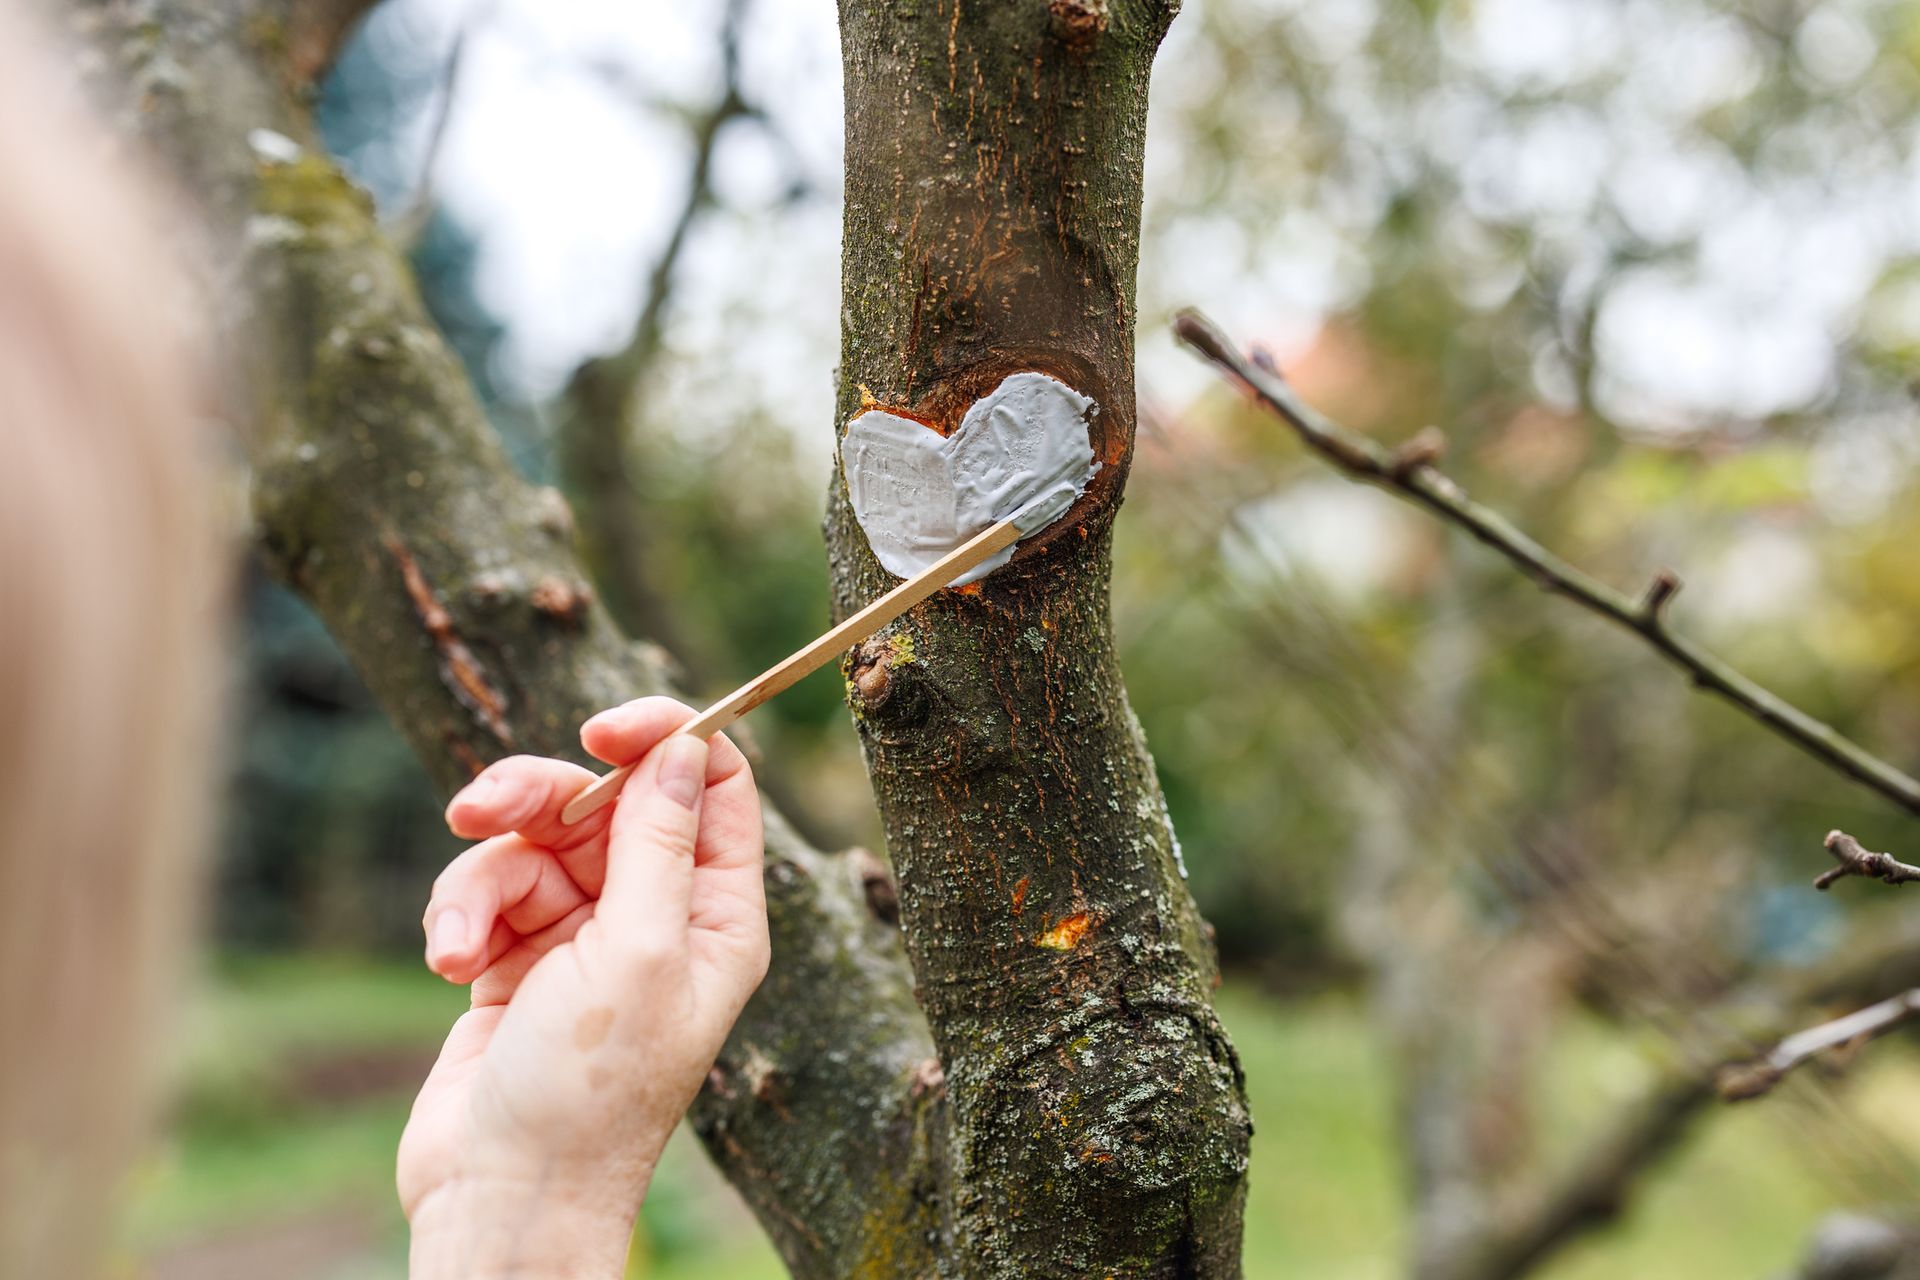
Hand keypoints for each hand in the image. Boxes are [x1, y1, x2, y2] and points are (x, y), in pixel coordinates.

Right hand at [398, 698, 767, 1279]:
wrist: (500, 1198)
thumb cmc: (588, 1093)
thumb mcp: (638, 954)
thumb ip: (658, 842)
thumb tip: (686, 747)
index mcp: (715, 915)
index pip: (713, 787)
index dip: (664, 740)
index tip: (601, 731)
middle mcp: (658, 917)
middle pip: (606, 800)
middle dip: (538, 799)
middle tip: (480, 809)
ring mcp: (586, 938)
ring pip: (532, 844)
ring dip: (481, 878)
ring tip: (458, 939)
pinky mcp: (517, 959)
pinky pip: (486, 892)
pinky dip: (459, 918)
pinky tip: (448, 966)